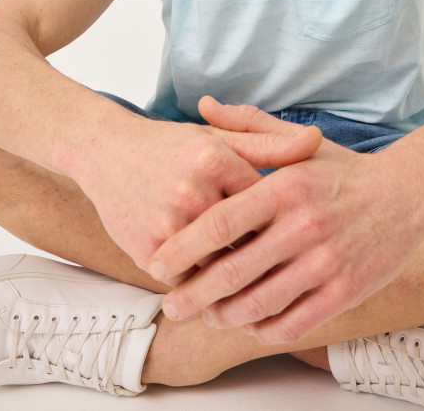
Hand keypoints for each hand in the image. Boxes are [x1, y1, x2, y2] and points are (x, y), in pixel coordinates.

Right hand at [68, 97, 320, 274]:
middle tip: (286, 267)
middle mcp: (191, 191)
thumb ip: (269, 143)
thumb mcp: (218, 139)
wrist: (105, 153)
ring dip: (238, 277)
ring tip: (259, 282)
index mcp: (214, 159)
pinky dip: (204, 284)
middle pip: (247, 239)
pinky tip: (220, 285)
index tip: (296, 233)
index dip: (281, 221)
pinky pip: (190, 280)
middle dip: (267, 256)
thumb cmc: (171, 146)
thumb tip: (318, 140)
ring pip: (220, 267)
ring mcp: (167, 225)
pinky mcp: (146, 252)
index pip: (266, 203)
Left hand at [150, 101, 423, 342]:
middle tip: (171, 304)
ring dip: (225, 315)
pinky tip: (251, 324)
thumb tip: (202, 103)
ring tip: (208, 315)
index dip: (182, 248)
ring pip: (259, 304)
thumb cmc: (344, 171)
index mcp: (286, 187)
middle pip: (232, 271)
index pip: (220, 223)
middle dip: (193, 294)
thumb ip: (246, 125)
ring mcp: (327, 261)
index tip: (158, 263)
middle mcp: (304, 225)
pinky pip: (294, 322)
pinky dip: (265, 329)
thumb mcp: (297, 144)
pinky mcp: (346, 290)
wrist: (408, 192)